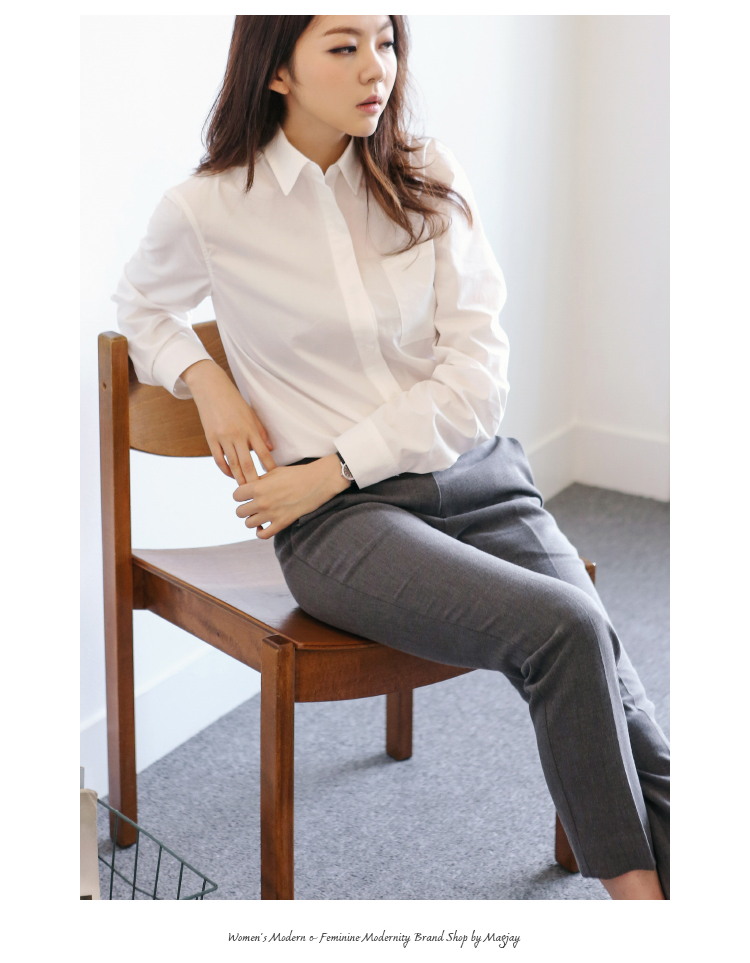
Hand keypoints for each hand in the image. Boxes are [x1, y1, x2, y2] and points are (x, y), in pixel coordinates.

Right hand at [181, 359, 275, 483]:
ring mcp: (223, 437)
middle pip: (248, 463)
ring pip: (233, 464)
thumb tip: (270, 449)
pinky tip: (231, 475)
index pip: (263, 453)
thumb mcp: (251, 414)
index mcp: (250, 428)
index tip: (274, 479)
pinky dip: (225, 469)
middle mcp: (237, 435)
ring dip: (240, 478)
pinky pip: (219, 459)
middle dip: (254, 480)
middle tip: (260, 492)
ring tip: (245, 489)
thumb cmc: (234, 401)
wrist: (211, 389)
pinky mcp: (211, 438)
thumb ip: (261, 432)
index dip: (269, 467)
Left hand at [233, 454, 350, 538]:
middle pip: (239, 511)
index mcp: (258, 487)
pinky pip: (263, 534)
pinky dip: (260, 532)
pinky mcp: (282, 523)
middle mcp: (262, 502)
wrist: (317, 482)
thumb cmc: (297, 474)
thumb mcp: (274, 473)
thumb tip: (247, 488)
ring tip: (259, 515)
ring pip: (248, 523)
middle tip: (253, 505)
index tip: (247, 495)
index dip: (240, 495)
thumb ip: (259, 481)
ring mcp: (271, 514)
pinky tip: (263, 526)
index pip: (236, 496)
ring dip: (252, 519)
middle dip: (245, 508)